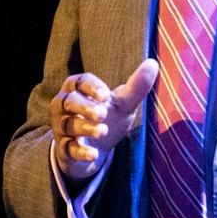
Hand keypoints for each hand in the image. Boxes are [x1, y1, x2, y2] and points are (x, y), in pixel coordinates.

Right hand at [50, 60, 157, 180]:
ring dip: (85, 128)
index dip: (91, 87)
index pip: (79, 81)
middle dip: (85, 107)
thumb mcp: (123, 104)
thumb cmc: (108, 119)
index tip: (106, 96)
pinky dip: (80, 151)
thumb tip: (153, 63)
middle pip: (68, 101)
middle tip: (102, 114)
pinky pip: (67, 149)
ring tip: (102, 131)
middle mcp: (65, 107)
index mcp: (78, 90)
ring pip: (68, 125)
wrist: (97, 150)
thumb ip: (136, 87)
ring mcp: (62, 129)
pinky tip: (93, 154)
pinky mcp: (64, 150)